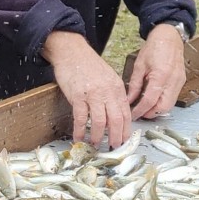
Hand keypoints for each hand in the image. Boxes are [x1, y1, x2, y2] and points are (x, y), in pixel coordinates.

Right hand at [41, 31, 131, 147]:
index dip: (126, 130)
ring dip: (97, 137)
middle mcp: (107, 92)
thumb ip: (114, 94)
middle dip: (115, 137)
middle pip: (116, 120)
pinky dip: (80, 131)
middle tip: (113, 148)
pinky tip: (79, 138)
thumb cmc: (89, 65)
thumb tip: (117, 114)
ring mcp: (93, 95)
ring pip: (99, 122)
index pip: (126, 113)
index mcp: (117, 88)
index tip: (124, 141)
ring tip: (95, 145)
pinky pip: (81, 118)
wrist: (72, 52)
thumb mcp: (108, 77)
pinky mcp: (77, 96)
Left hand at [127, 24, 187, 118]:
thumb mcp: (139, 66)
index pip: (150, 101)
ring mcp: (179, 82)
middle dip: (150, 113)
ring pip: (169, 105)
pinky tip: (154, 99)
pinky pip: (173, 98)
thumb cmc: (155, 47)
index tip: (133, 114)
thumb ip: (134, 85)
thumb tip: (129, 99)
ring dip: (157, 109)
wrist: (169, 37)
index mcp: (161, 75)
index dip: (140, 110)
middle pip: (163, 108)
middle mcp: (173, 81)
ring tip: (145, 107)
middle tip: (140, 113)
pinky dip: (163, 102)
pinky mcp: (181, 82)